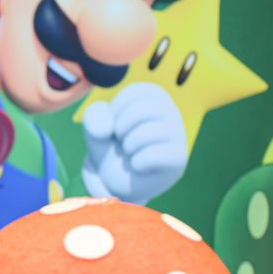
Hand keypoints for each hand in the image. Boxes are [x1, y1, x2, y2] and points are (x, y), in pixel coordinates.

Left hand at [81, 82, 188, 205]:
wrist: (121, 179)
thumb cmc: (112, 147)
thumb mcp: (96, 128)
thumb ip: (93, 118)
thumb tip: (106, 129)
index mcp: (154, 96)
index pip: (133, 93)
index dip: (115, 112)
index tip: (117, 125)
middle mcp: (171, 111)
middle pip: (140, 111)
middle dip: (121, 129)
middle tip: (123, 141)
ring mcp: (178, 134)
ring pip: (145, 134)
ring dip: (128, 147)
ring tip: (131, 152)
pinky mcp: (178, 157)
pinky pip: (149, 156)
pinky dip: (136, 164)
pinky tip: (141, 166)